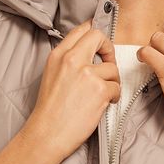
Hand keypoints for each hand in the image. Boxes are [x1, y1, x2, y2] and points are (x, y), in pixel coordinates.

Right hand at [25, 19, 120, 163]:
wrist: (47, 133)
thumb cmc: (49, 111)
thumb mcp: (51, 76)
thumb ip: (67, 61)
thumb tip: (87, 53)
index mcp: (58, 55)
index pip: (80, 30)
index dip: (94, 33)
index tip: (99, 41)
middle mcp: (72, 60)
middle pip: (98, 37)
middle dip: (108, 48)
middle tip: (108, 62)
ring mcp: (87, 74)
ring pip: (113, 68)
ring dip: (112, 81)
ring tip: (103, 93)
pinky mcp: (99, 90)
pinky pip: (116, 87)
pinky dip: (113, 97)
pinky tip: (103, 104)